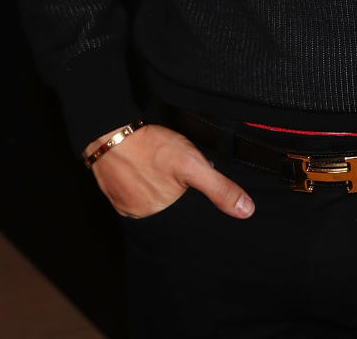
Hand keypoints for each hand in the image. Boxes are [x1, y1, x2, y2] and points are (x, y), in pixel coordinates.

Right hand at [84, 123, 253, 219]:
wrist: (110, 133)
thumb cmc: (150, 147)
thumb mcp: (192, 164)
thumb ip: (219, 188)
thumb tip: (246, 211)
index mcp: (165, 215)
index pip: (188, 222)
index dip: (196, 208)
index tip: (197, 194)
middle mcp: (145, 217)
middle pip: (171, 212)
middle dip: (179, 199)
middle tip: (176, 176)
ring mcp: (128, 208)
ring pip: (153, 205)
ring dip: (161, 193)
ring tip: (162, 173)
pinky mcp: (117, 197)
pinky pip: (136, 198)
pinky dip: (144, 188)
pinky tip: (148, 173)